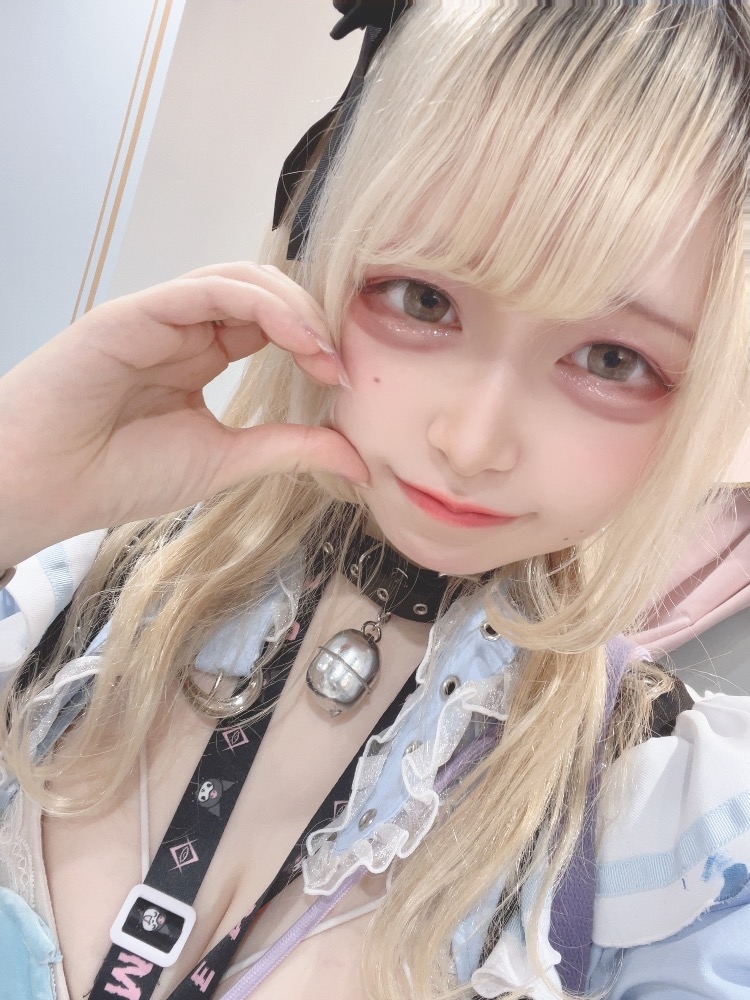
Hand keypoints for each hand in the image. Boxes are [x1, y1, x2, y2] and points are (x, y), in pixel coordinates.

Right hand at [0, 262, 367, 563]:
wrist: (44, 486)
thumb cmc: (118, 475)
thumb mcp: (225, 461)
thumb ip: (288, 450)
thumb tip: (356, 461)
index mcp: (200, 356)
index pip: (271, 324)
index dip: (315, 342)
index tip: (347, 383)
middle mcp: (184, 329)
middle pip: (265, 293)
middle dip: (314, 320)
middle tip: (343, 364)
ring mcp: (160, 316)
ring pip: (242, 280)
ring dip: (296, 310)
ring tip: (325, 354)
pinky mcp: (137, 312)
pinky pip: (209, 290)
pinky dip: (263, 307)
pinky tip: (298, 340)